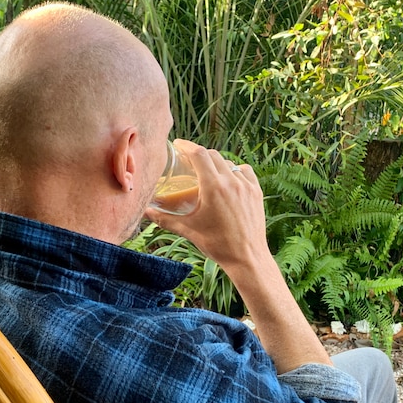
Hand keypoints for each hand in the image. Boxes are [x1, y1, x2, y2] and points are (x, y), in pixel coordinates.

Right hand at [145, 140, 332, 371]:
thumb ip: (165, 219)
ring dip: (216, 164)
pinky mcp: (256, 192)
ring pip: (229, 164)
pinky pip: (245, 172)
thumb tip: (146, 213)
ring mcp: (246, 186)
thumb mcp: (188, 230)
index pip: (199, 154)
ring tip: (207, 172)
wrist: (247, 257)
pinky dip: (235, 171)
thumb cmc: (217, 245)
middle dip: (199, 155)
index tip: (178, 145)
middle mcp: (231, 182)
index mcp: (213, 187)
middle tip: (189, 160)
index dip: (187, 146)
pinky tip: (229, 179)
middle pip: (213, 156)